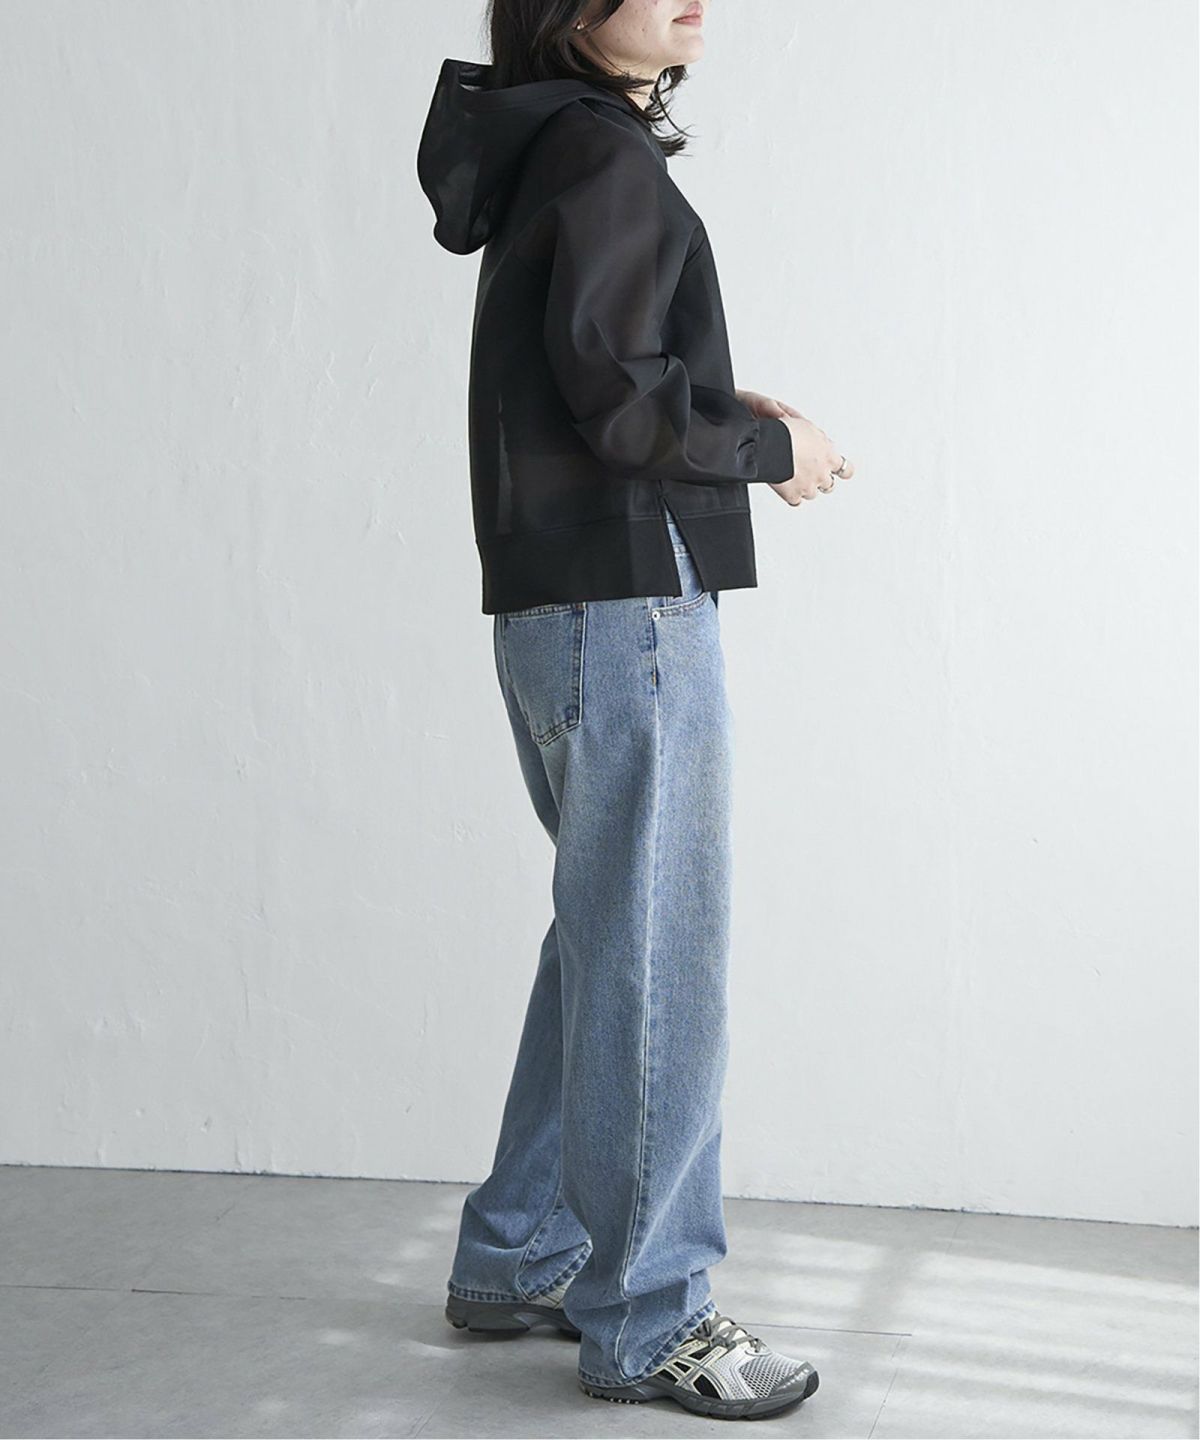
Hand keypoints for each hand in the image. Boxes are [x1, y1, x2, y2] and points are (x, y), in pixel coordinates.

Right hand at [735, 388, 854, 504]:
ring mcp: (808, 487)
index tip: (842, 471)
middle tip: (811, 474)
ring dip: (805, 488)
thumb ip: (820, 440)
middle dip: (821, 480)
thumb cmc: (789, 433)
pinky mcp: (793, 496)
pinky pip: (796, 501)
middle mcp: (822, 474)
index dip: (843, 471)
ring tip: (794, 478)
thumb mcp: (810, 428)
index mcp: (829, 457)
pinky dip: (792, 496)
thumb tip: (823, 442)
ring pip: (812, 494)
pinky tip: (787, 489)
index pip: (846, 470)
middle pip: (829, 485)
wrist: (771, 445)